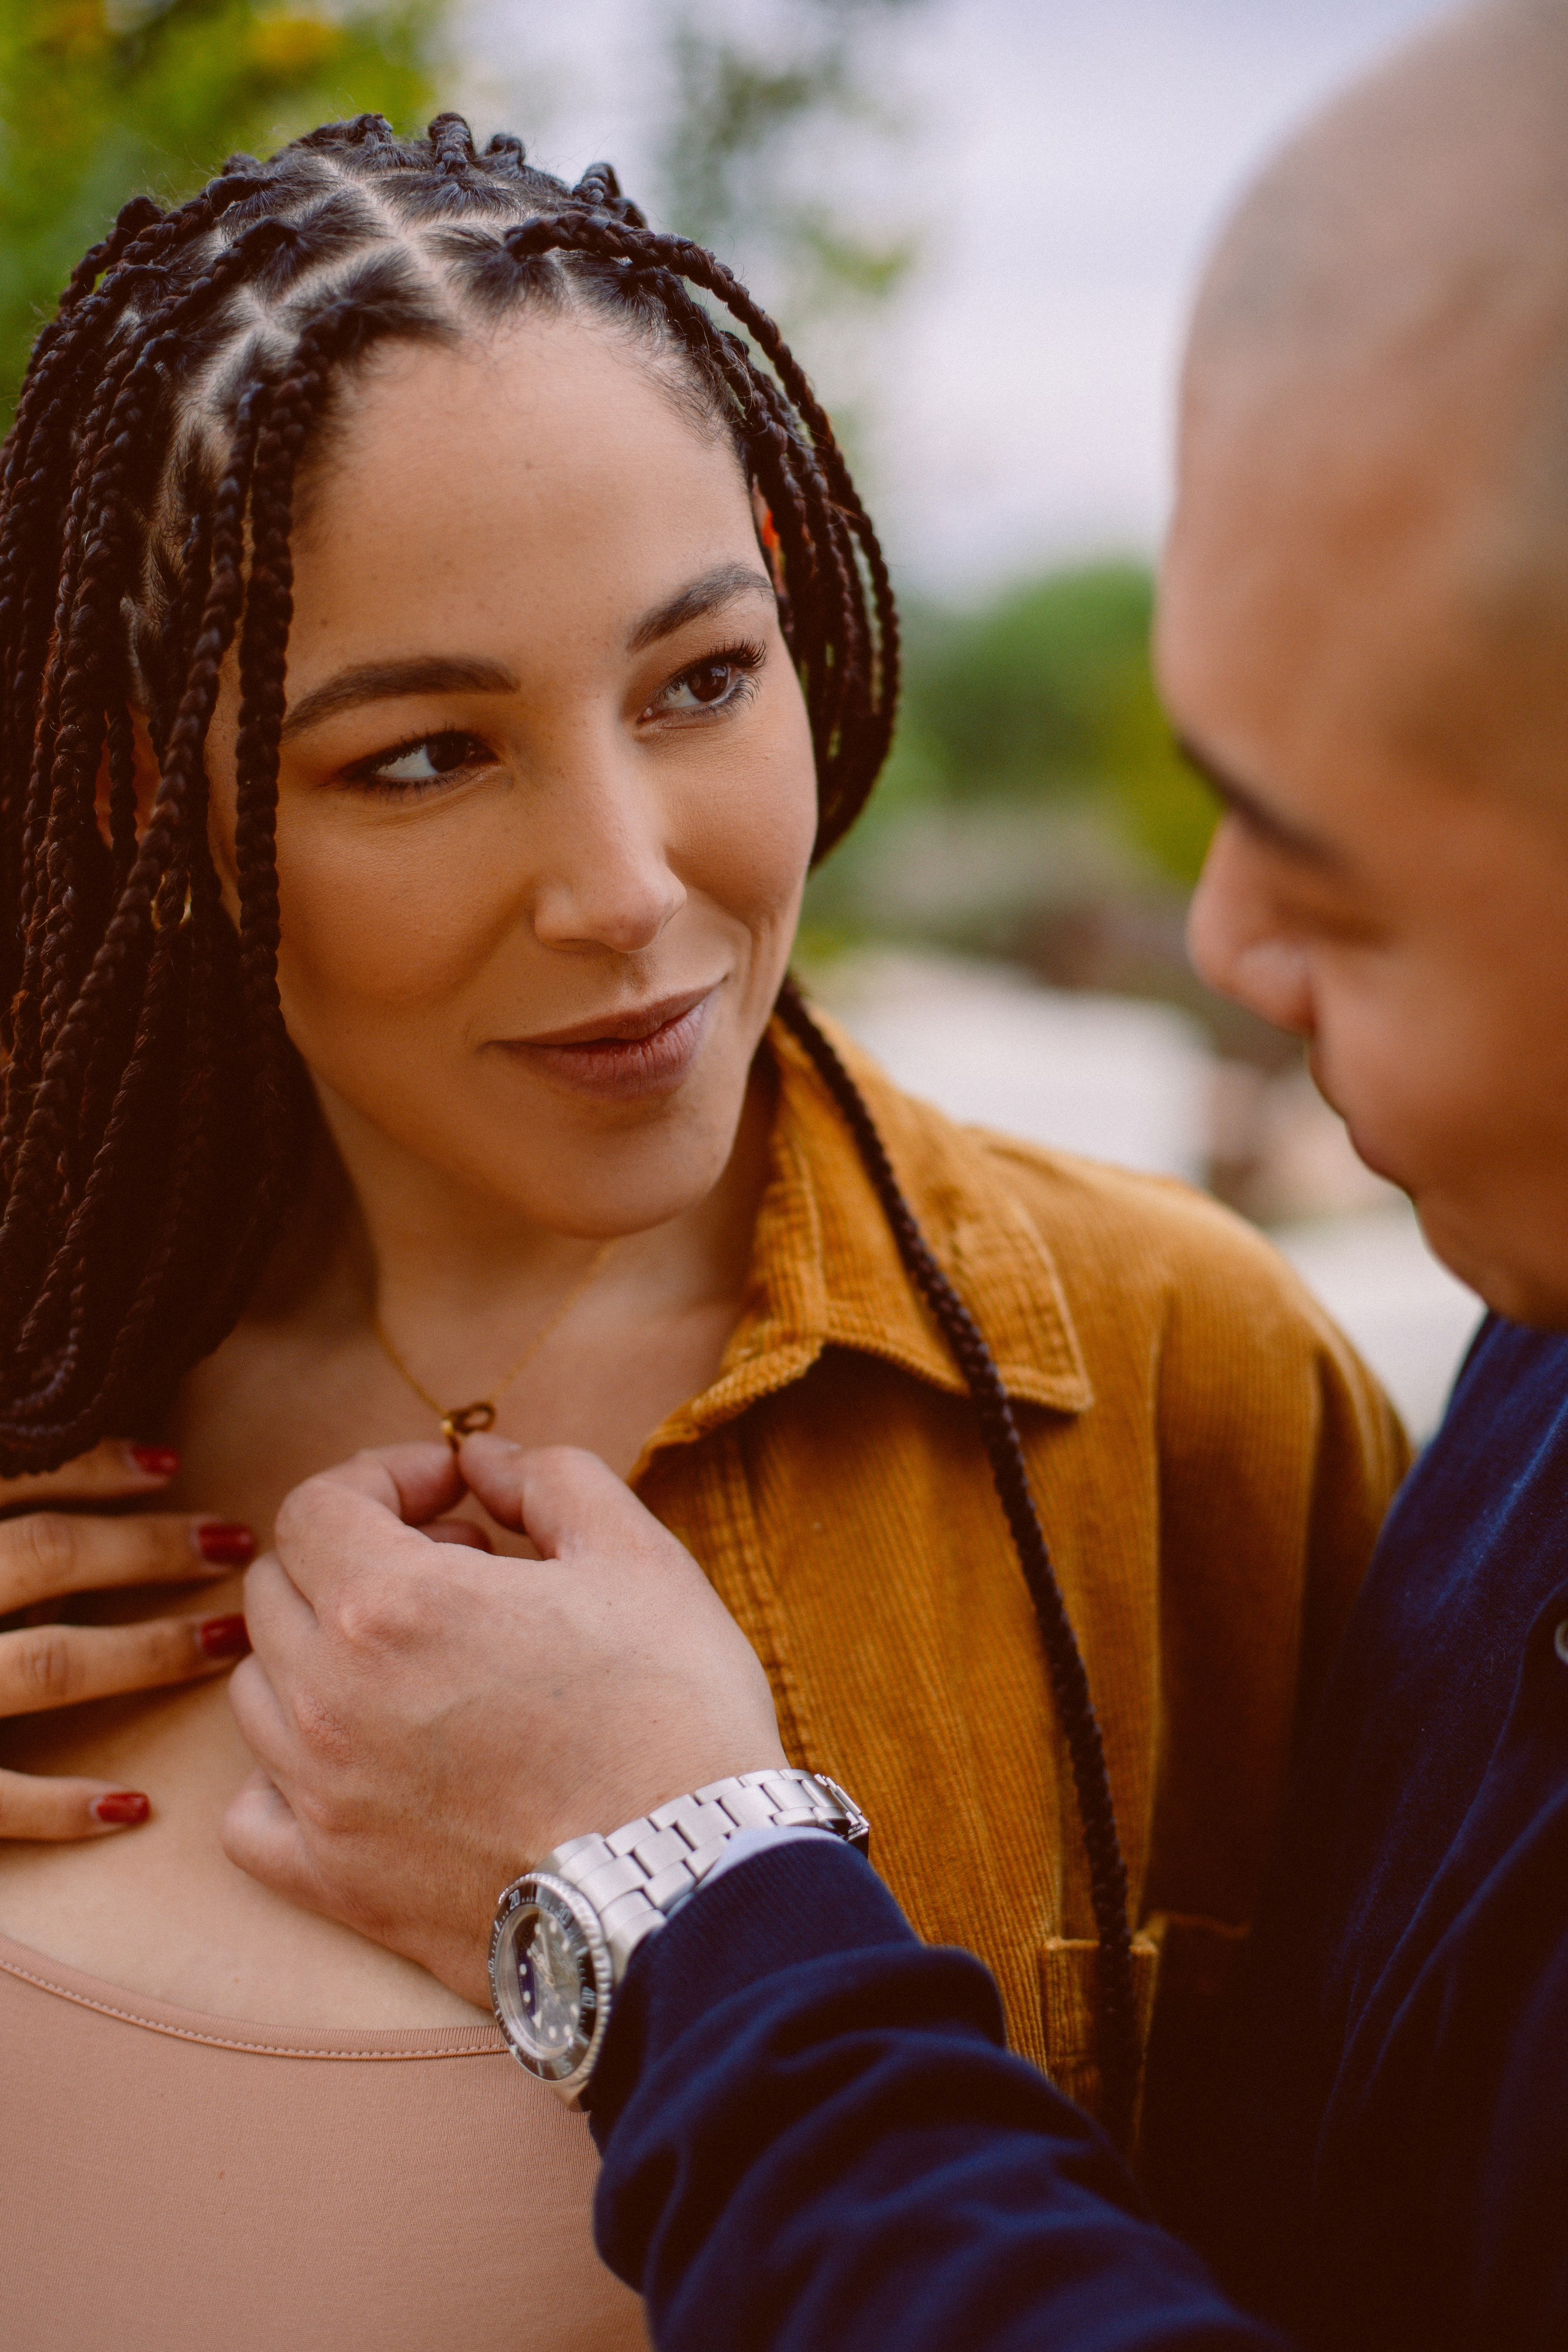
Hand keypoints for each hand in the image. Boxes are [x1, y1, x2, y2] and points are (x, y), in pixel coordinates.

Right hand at [0, 1440, 254, 1838]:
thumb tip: (44, 1449)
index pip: (13, 1478)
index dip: (92, 1465)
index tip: (169, 1463)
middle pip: (47, 1556)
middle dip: (150, 1549)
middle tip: (234, 1541)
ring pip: (45, 1662)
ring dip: (144, 1653)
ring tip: (221, 1644)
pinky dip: (61, 1807)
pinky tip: (132, 1806)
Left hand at [222, 1437, 786, 2005]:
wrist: (690, 1885)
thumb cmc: (671, 1711)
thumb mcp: (634, 1554)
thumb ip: (547, 1478)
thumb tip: (484, 1461)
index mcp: (389, 1603)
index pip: (317, 1505)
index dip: (386, 1475)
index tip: (453, 1491)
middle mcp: (329, 1698)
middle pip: (279, 1587)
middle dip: (359, 1553)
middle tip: (459, 1567)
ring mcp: (321, 1798)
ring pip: (259, 1689)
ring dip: (321, 1652)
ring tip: (422, 1660)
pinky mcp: (335, 1882)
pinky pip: (251, 1812)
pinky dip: (283, 1773)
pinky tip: (356, 1758)